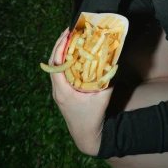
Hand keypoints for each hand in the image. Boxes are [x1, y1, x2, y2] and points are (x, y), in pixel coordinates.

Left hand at [49, 28, 113, 155]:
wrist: (86, 136)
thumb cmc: (93, 117)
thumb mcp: (103, 98)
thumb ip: (108, 80)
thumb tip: (114, 61)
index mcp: (63, 91)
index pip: (56, 65)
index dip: (59, 48)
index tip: (67, 35)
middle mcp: (57, 90)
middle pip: (53, 63)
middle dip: (60, 46)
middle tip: (69, 31)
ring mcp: (58, 91)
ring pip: (55, 67)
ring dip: (61, 52)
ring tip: (70, 38)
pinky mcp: (62, 92)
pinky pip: (60, 73)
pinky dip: (64, 61)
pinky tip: (72, 54)